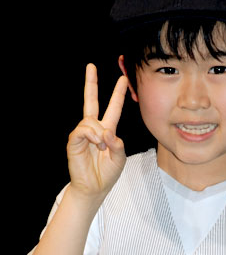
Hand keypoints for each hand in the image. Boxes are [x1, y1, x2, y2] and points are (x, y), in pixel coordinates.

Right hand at [67, 63, 127, 200]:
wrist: (94, 188)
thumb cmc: (107, 173)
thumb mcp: (120, 158)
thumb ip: (118, 143)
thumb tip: (107, 132)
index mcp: (107, 131)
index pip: (112, 108)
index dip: (117, 94)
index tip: (123, 79)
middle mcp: (93, 129)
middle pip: (90, 101)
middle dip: (91, 84)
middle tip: (91, 66)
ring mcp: (82, 134)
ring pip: (90, 121)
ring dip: (100, 132)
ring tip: (103, 146)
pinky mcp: (74, 142)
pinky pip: (82, 130)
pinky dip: (92, 135)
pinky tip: (97, 144)